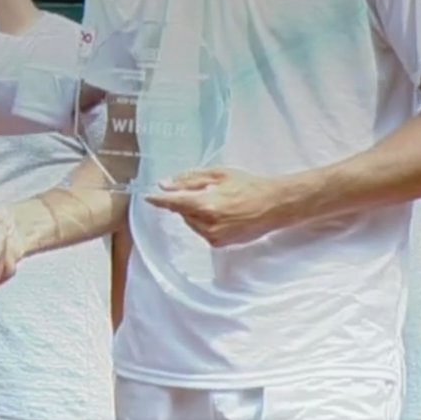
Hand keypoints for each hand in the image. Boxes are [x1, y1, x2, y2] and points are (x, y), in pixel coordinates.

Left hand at [144, 168, 290, 246]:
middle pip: (182, 212)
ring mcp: (214, 237)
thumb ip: (189, 179)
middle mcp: (208, 225)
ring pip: (191, 223)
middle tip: (204, 190)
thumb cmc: (248, 185)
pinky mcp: (221, 244)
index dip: (158, 199)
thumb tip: (165, 184)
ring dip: (195, 212)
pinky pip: (202, 231)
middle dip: (185, 201)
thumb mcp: (218, 175)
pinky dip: (205, 221)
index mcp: (206, 205)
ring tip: (217, 200)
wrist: (274, 205)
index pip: (173, 203)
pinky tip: (222, 212)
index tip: (147, 196)